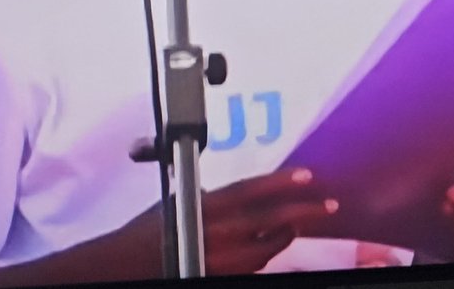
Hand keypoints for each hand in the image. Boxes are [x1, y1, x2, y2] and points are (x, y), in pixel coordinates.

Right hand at [120, 168, 338, 276]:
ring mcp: (222, 260)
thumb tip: (230, 194)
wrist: (125, 264)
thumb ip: (207, 197)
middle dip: (302, 211)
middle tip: (328, 205)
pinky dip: (266, 253)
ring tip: (302, 223)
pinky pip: (253, 265)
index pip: (251, 191)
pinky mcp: (222, 276)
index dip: (282, 183)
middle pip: (269, 221)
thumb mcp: (176, 200)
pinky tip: (275, 245)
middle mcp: (217, 234)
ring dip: (287, 234)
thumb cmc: (145, 231)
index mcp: (205, 207)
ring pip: (267, 248)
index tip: (306, 176)